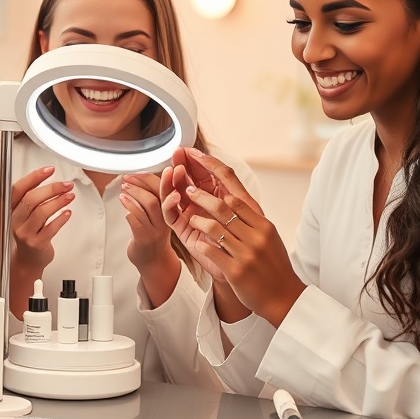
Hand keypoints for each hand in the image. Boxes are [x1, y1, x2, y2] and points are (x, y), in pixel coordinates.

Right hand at [7, 166, 73, 316]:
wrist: (27, 260)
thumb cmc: (29, 232)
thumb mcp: (25, 214)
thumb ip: (33, 197)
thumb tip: (51, 179)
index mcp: (11, 209)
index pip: (19, 189)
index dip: (34, 177)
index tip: (49, 169)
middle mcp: (16, 220)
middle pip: (31, 199)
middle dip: (51, 189)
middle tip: (66, 184)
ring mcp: (25, 233)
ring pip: (41, 213)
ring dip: (58, 202)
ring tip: (70, 196)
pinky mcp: (36, 244)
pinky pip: (50, 229)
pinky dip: (61, 219)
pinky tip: (68, 213)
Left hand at [120, 172, 170, 268]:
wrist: (155, 262)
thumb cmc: (154, 236)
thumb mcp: (159, 216)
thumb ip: (153, 199)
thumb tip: (139, 179)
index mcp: (171, 211)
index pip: (164, 190)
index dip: (152, 178)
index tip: (139, 171)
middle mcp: (165, 220)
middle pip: (155, 196)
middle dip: (139, 184)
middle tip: (127, 179)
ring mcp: (155, 230)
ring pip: (146, 206)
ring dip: (132, 194)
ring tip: (123, 189)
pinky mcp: (143, 239)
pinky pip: (135, 220)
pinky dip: (128, 208)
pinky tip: (123, 203)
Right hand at [160, 150, 238, 281]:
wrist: (249, 269)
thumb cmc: (249, 238)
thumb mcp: (243, 205)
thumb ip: (230, 184)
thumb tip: (218, 163)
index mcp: (215, 194)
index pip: (201, 173)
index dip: (196, 161)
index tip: (189, 149)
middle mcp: (201, 203)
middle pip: (186, 180)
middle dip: (181, 166)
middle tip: (177, 154)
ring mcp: (190, 216)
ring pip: (175, 194)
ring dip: (173, 181)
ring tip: (175, 171)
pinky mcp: (184, 231)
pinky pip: (171, 215)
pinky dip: (170, 204)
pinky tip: (175, 195)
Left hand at [173, 149, 305, 326]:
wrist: (283, 297)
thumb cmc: (272, 263)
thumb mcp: (265, 234)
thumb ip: (248, 215)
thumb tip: (228, 194)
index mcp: (262, 221)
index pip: (235, 186)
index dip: (212, 168)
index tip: (196, 156)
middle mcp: (256, 233)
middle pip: (222, 204)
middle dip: (200, 194)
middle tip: (186, 189)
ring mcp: (246, 252)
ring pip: (214, 227)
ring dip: (197, 219)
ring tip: (190, 217)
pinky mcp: (236, 270)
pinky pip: (211, 251)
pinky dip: (201, 244)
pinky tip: (197, 242)